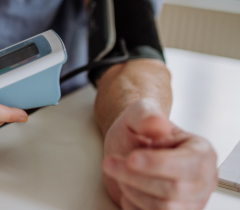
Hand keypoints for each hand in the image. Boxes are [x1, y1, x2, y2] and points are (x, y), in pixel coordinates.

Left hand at [102, 99, 216, 209]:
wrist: (129, 146)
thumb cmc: (139, 130)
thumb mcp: (137, 113)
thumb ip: (145, 115)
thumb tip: (157, 124)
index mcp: (202, 152)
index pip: (188, 165)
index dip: (158, 164)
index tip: (131, 159)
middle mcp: (202, 181)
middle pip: (174, 190)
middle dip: (135, 177)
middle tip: (111, 163)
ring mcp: (190, 202)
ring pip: (164, 208)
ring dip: (132, 191)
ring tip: (119, 173)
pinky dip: (134, 206)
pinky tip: (126, 189)